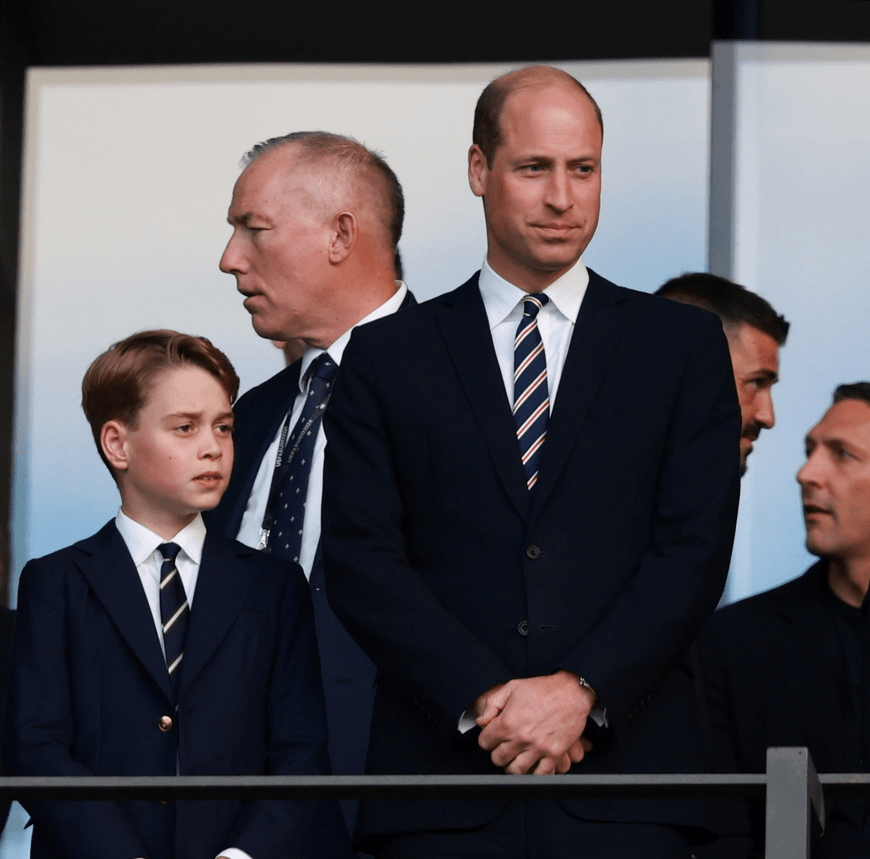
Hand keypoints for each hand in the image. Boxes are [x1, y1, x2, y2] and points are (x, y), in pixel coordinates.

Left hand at [473, 671, 594, 773]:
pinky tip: (532, 764)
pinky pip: (540, 775)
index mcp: (508, 722)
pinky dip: (534, 773)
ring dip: (512, 765)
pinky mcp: (554, 754)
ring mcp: (538, 748)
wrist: (571, 692)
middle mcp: (521, 738)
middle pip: (498, 759)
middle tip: (504, 747)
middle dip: (498, 753)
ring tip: (515, 757)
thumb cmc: (542, 688)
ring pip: (516, 771)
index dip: (487, 739)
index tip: (493, 736)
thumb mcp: (511, 687)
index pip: (485, 743)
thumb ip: (492, 704)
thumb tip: (481, 721)